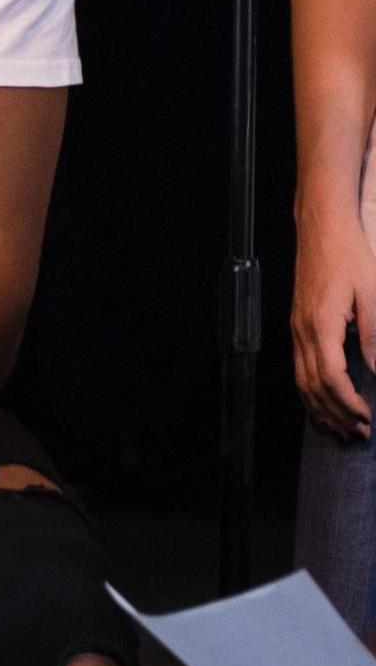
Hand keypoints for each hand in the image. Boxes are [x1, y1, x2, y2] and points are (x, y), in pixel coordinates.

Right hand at [298, 215, 375, 438]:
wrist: (321, 232)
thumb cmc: (348, 257)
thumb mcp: (371, 293)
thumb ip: (373, 334)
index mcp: (321, 326)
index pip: (331, 377)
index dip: (349, 402)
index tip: (367, 417)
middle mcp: (303, 333)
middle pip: (314, 387)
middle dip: (336, 414)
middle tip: (358, 433)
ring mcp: (297, 332)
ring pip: (302, 383)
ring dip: (321, 409)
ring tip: (341, 428)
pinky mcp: (299, 329)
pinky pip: (300, 370)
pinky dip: (311, 393)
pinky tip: (322, 404)